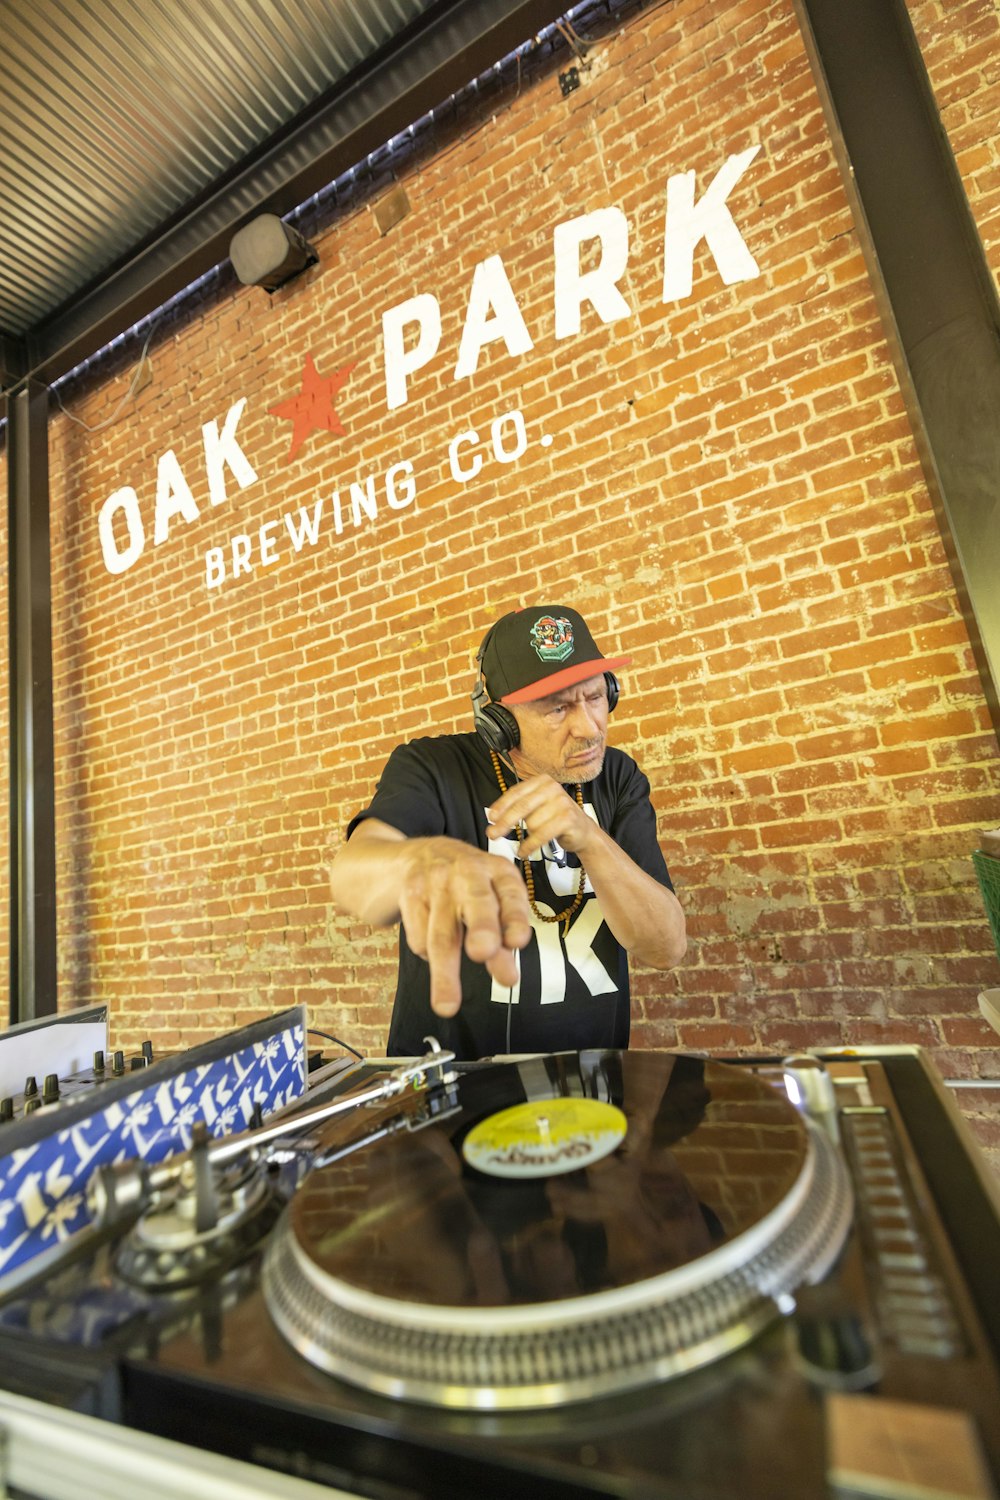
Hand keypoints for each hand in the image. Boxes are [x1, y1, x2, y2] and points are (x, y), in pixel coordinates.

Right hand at [398, 838, 532, 1017]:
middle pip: (476, 902)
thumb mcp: (489, 900)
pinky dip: (426, 953)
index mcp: (497, 871)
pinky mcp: (409, 892)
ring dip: (444, 972)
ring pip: (441, 932)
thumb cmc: (465, 886)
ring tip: (447, 1006)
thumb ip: (502, 937)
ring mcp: (436, 879)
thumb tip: (508, 977)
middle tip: (484, 952)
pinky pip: (418, 935)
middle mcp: (468, 870)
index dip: (515, 917)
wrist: (416, 855)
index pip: (511, 894)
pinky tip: (431, 951)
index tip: (517, 942)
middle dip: (482, 927)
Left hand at [485, 774, 594, 859]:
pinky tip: (523, 851)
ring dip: (527, 835)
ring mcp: (562, 803)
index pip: (516, 792)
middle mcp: (552, 788)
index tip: (491, 817)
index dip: (501, 806)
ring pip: (531, 823)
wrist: (584, 832)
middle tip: (492, 833)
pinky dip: (529, 845)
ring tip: (530, 840)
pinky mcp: (567, 819)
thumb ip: (518, 805)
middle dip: (504, 822)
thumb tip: (493, 814)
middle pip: (521, 807)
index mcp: (542, 781)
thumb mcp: (537, 806)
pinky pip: (541, 835)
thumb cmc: (558, 818)